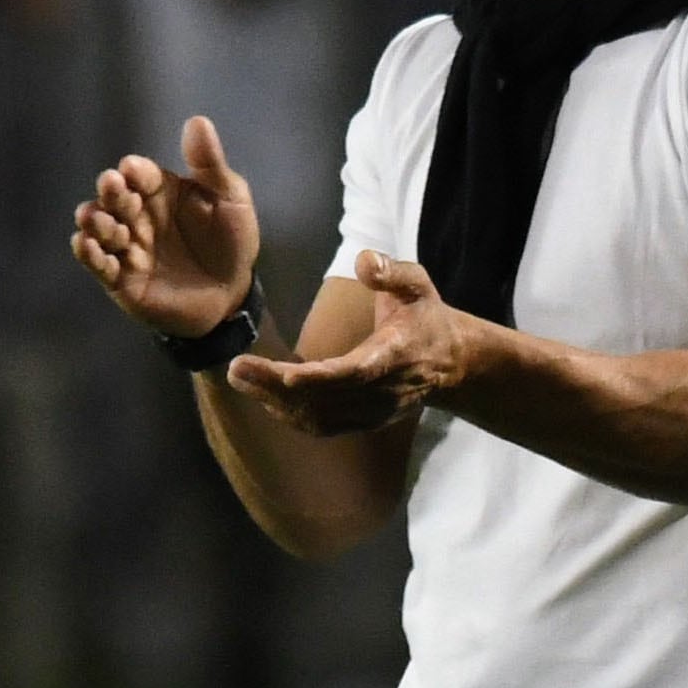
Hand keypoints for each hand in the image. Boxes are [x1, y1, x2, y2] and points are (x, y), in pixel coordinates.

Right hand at [72, 115, 261, 338]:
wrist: (232, 295)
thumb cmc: (231, 241)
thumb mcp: (230, 199)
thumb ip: (211, 165)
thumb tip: (198, 121)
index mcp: (161, 191)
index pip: (141, 175)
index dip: (134, 171)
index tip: (130, 169)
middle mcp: (139, 216)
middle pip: (116, 199)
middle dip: (111, 193)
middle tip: (111, 187)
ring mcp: (128, 247)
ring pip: (102, 230)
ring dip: (96, 222)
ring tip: (97, 219)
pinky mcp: (122, 280)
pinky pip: (100, 265)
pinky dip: (89, 255)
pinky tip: (85, 244)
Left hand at [228, 252, 472, 433]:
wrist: (450, 363)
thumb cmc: (425, 316)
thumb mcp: (418, 284)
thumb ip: (393, 272)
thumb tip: (364, 261)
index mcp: (394, 356)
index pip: (354, 373)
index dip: (318, 378)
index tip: (283, 373)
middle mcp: (381, 393)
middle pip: (325, 399)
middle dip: (277, 387)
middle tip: (236, 368)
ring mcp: (371, 413)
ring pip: (319, 418)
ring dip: (276, 402)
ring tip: (241, 378)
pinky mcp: (362, 423)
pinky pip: (322, 426)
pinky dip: (289, 413)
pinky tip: (263, 394)